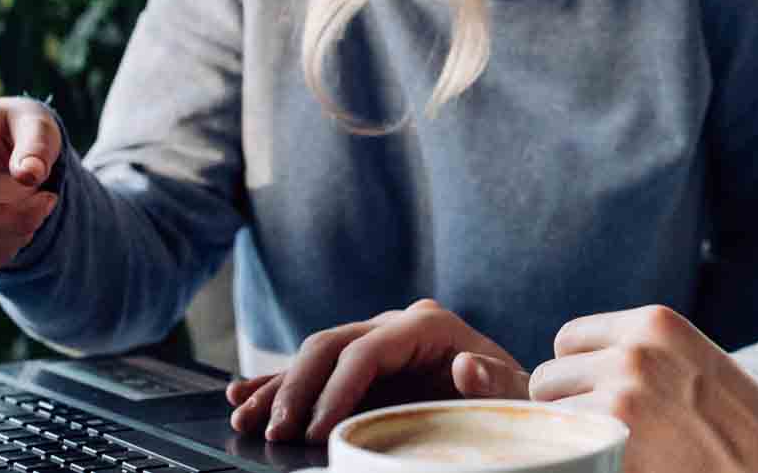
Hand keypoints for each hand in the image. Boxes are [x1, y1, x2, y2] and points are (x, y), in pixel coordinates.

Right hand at [0, 97, 61, 276]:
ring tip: (34, 207)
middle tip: (48, 199)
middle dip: (16, 218)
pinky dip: (5, 251)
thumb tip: (29, 174)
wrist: (14, 159)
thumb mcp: (35, 123)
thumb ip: (36, 143)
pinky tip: (15, 227)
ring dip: (15, 235)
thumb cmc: (18, 132)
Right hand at [225, 300, 529, 441]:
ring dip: (276, 387)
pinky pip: (313, 369)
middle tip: (277, 432)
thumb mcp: (512, 392)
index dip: (335, 390)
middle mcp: (395, 324)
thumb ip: (492, 381)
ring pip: (312, 355)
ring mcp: (375, 338)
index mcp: (427, 325)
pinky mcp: (361, 362)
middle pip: (329, 345)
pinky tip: (245, 396)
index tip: (316, 430)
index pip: (366, 351)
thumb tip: (466, 366)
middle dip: (296, 389)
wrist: (511, 396)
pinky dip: (278, 383)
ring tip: (245, 417)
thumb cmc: (511, 397)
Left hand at [531, 306, 757, 472]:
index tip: (602, 403)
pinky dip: (575, 463)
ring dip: (568, 439)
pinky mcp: (611, 445)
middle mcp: (632, 352)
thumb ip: (643, 357)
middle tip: (610, 438)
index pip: (569, 339)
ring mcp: (620, 398)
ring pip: (546, 418)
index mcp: (655, 323)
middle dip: (568, 408)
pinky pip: (557, 453)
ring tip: (617, 455)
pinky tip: (615, 467)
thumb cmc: (746, 432)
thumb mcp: (696, 365)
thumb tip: (577, 372)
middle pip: (548, 378)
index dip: (578, 376)